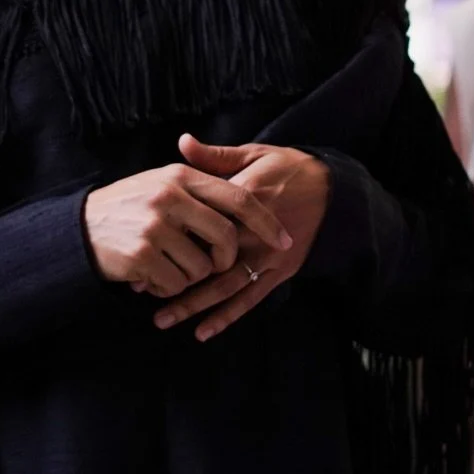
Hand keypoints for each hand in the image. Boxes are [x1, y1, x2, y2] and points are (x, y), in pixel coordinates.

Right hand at [84, 164, 292, 297]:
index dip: (266, 222)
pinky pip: (175, 284)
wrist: (79, 227)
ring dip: (192, 276)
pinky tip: (153, 278)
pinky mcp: (140, 257)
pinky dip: (168, 288)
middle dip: (227, 259)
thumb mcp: (162, 179)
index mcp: (182, 176)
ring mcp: (155, 228)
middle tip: (216, 264)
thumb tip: (241, 175)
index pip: (239, 199)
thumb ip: (200, 175)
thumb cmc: (131, 203)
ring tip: (171, 265)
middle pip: (225, 238)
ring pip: (202, 267)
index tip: (285, 240)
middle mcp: (171, 198)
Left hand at [151, 136, 330, 341]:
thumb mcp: (256, 154)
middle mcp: (254, 233)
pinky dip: (227, 316)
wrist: (333, 189)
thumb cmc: (290, 168)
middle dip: (174, 275)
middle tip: (140, 289)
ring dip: (195, 304)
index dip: (171, 236)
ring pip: (226, 285)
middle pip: (209, 259)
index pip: (202, 221)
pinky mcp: (281, 271)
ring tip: (163, 318)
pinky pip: (251, 298)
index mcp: (245, 200)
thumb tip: (182, 142)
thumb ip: (216, 156)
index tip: (142, 246)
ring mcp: (268, 256)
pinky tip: (202, 331)